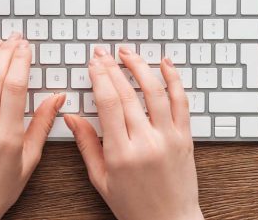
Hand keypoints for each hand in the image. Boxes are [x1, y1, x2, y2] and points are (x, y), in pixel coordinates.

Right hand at [64, 47, 202, 219]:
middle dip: (112, 67)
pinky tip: (165, 63)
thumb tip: (72, 117)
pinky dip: (174, 79)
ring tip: (127, 52)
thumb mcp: (101, 179)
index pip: (109, 103)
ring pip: (155, 91)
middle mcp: (146, 141)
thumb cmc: (133, 205)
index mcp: (122, 153)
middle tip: (103, 53)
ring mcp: (169, 137)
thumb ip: (87, 145)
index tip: (93, 64)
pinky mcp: (185, 137)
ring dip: (140, 66)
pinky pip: (182, 102)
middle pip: (128, 93)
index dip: (99, 78)